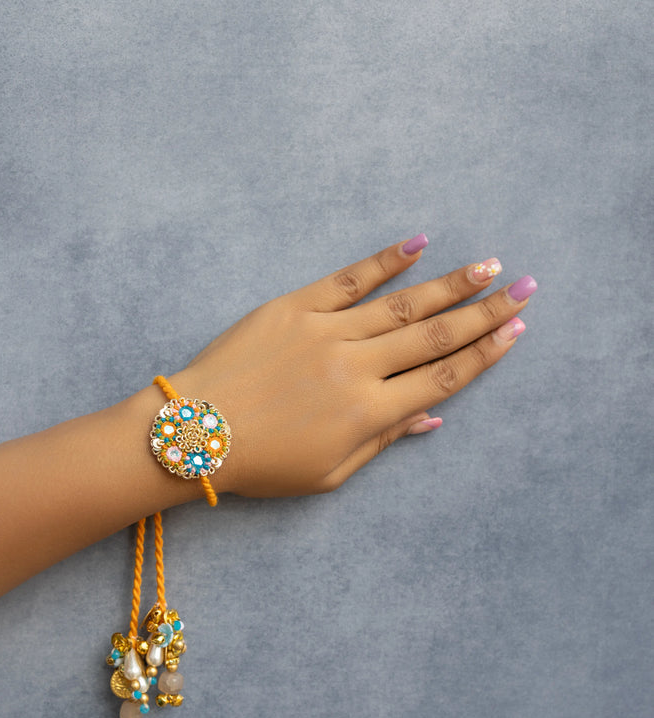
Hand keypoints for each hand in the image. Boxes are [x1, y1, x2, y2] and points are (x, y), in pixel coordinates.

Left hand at [169, 237, 537, 497]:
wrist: (194, 432)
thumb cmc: (262, 464)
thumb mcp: (329, 472)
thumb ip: (383, 441)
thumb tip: (431, 416)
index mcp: (369, 413)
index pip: (442, 377)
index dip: (484, 354)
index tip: (515, 330)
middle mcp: (357, 367)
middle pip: (436, 336)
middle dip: (485, 312)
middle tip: (523, 288)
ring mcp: (327, 332)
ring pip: (402, 304)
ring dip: (451, 284)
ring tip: (488, 267)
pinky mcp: (295, 307)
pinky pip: (349, 279)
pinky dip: (385, 261)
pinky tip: (418, 244)